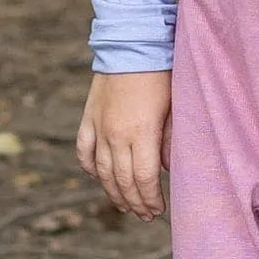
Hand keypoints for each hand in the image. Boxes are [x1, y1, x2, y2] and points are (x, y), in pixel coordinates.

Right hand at [76, 69, 170, 220]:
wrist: (131, 43)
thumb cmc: (161, 74)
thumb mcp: (174, 107)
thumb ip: (169, 140)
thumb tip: (164, 168)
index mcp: (141, 133)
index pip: (144, 178)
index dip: (150, 198)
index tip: (158, 210)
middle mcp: (116, 134)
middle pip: (122, 180)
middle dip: (135, 202)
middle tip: (145, 215)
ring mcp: (99, 127)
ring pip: (102, 171)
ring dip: (113, 192)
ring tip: (124, 206)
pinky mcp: (88, 117)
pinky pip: (83, 150)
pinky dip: (90, 168)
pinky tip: (98, 178)